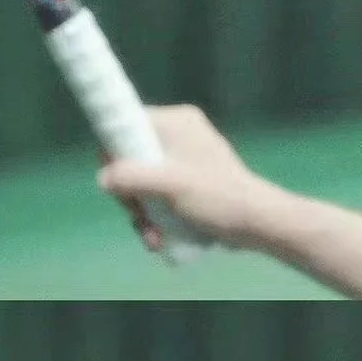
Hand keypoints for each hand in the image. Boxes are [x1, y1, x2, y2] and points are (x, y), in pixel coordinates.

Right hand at [97, 105, 266, 249]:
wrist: (258, 222)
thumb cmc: (217, 197)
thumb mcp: (169, 185)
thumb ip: (131, 178)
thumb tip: (103, 179)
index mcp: (176, 121)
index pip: (126, 123)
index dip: (113, 152)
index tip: (116, 181)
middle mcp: (180, 134)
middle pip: (131, 158)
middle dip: (131, 194)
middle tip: (138, 215)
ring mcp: (186, 159)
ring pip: (145, 181)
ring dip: (143, 212)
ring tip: (153, 237)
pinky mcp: (191, 182)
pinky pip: (161, 194)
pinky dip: (158, 215)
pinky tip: (161, 238)